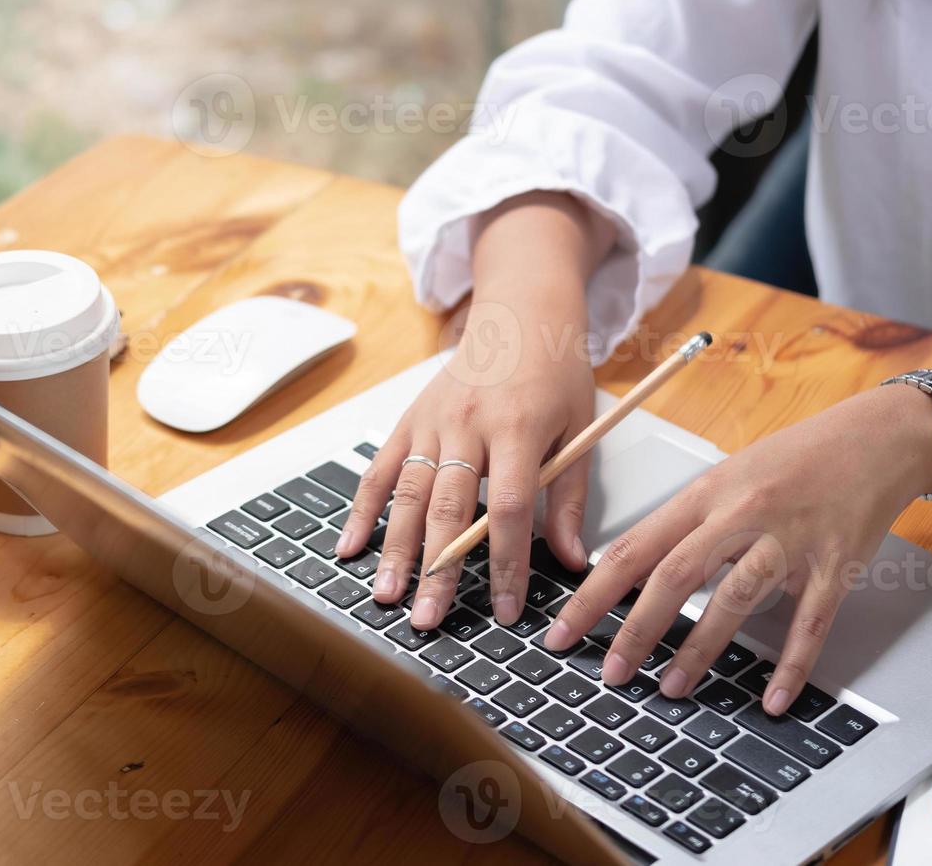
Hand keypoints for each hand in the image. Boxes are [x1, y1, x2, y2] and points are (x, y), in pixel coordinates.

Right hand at [336, 284, 595, 628]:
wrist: (520, 313)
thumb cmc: (555, 373)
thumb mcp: (580, 429)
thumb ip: (570, 497)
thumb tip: (571, 560)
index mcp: (517, 426)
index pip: (508, 508)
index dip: (506, 563)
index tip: (505, 609)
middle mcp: (467, 424)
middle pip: (448, 508)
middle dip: (436, 569)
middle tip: (428, 618)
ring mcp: (432, 421)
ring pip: (408, 493)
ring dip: (394, 548)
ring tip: (386, 594)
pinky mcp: (409, 420)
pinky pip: (379, 469)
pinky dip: (363, 509)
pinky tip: (351, 546)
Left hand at [541, 384, 931, 714]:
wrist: (875, 438)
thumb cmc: (797, 458)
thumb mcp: (728, 476)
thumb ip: (687, 523)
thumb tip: (633, 571)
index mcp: (706, 492)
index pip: (634, 547)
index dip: (592, 594)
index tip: (563, 630)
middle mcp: (742, 513)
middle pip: (675, 575)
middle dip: (635, 630)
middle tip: (611, 673)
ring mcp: (790, 539)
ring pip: (736, 599)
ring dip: (699, 649)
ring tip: (671, 688)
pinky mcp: (835, 563)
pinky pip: (809, 623)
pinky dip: (790, 665)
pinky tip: (773, 698)